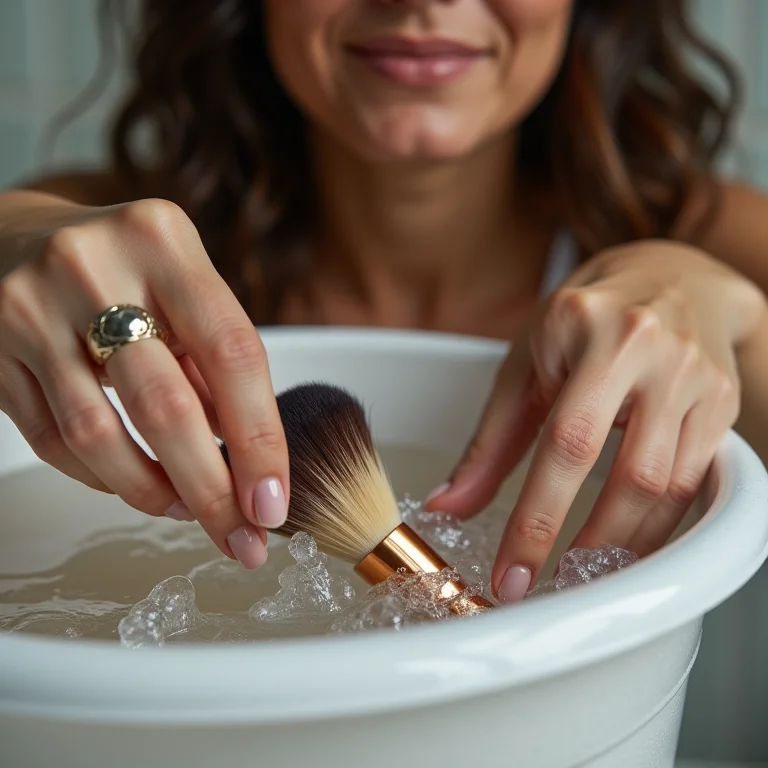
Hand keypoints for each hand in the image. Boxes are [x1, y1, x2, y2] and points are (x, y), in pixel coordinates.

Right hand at [0, 196, 288, 567]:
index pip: (232, 354)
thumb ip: (213, 363)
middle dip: (210, 489)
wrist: (8, 237)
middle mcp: (94, 266)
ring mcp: (31, 308)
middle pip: (166, 405)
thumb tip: (248, 462)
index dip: (259, 439)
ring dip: (152, 491)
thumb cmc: (121, 269)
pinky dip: (101, 477)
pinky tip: (134, 486)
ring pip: (98, 434)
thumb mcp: (181, 289)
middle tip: (239, 537)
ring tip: (187, 512)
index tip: (273, 503)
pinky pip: (52, 439)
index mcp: (163, 241)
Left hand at [426, 241, 764, 602]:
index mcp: (585, 328)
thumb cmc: (585, 320)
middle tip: (554, 584)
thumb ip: (490, 442)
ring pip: (669, 486)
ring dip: (626, 544)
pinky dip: (660, 524)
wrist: (671, 277)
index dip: (537, 520)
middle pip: (629, 474)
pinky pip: (696, 481)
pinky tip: (628, 544)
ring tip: (587, 571)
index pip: (564, 443)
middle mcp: (649, 348)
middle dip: (590, 546)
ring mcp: (695, 374)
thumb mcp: (526, 364)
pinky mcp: (723, 400)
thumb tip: (448, 506)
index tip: (513, 574)